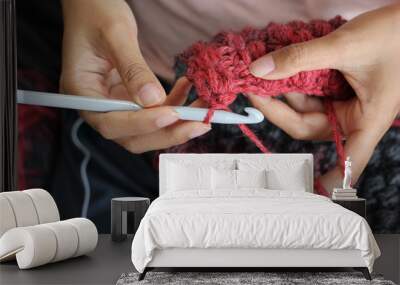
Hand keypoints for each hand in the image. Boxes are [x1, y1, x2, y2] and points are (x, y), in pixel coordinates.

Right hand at [60, 0, 209, 152]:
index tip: (171, 115)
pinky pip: (154, 110)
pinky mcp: (129, 98)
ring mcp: (114, 104)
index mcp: (82, 94)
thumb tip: (153, 101)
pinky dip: (174, 104)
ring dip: (177, 123)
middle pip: (131, 136)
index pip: (111, 122)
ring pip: (147, 129)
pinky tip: (188, 89)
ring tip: (205, 110)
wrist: (93, 4)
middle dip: (167, 133)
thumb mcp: (116, 34)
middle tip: (199, 124)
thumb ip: (133, 69)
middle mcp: (97, 106)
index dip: (142, 124)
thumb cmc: (96, 12)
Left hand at [248, 4, 399, 190]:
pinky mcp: (339, 88)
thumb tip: (260, 70)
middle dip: (277, 107)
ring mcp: (344, 102)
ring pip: (304, 106)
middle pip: (306, 124)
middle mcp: (353, 116)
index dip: (332, 179)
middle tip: (254, 87)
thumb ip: (301, 58)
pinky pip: (309, 91)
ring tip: (262, 70)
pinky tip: (279, 67)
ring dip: (282, 90)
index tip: (313, 191)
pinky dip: (293, 80)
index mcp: (367, 119)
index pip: (349, 159)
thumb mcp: (345, 46)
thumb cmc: (397, 33)